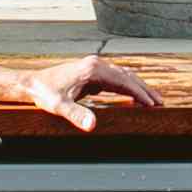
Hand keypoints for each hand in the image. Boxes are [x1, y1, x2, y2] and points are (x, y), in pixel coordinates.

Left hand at [28, 55, 164, 129]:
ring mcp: (94, 68)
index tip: (152, 104)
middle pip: (127, 76)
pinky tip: (132, 98)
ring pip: (123, 76)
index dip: (140, 93)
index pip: (124, 81)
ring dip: (138, 87)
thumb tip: (92, 126)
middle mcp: (96, 65)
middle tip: (160, 103)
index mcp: (93, 69)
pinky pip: (115, 80)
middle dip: (144, 89)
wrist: (32, 83)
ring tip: (152, 101)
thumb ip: (76, 116)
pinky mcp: (92, 73)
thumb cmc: (45, 93)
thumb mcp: (60, 107)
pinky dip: (127, 88)